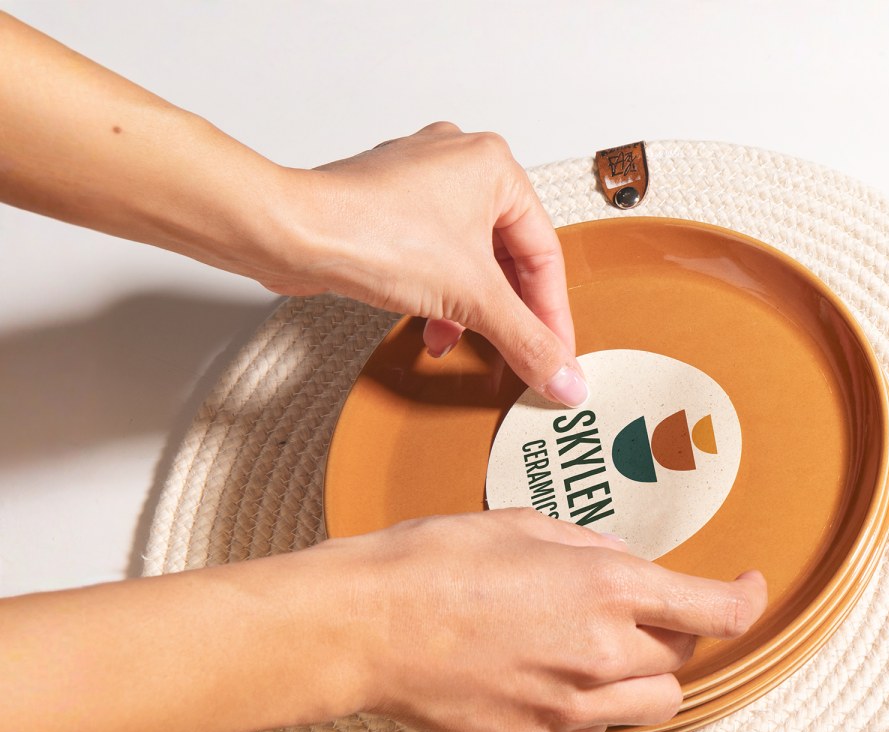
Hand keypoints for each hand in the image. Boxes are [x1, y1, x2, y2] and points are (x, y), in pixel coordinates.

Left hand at [262, 122, 588, 406]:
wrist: (293, 233)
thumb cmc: (370, 231)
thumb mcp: (470, 297)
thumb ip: (525, 340)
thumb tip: (564, 377)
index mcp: (494, 167)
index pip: (544, 254)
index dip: (552, 314)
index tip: (557, 355)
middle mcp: (459, 166)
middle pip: (506, 258)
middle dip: (507, 313)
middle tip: (519, 354)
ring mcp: (420, 185)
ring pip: (468, 261)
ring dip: (470, 310)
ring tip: (461, 342)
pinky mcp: (389, 209)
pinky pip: (433, 258)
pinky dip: (438, 296)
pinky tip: (431, 327)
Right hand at [312, 508, 766, 731]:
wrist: (368, 626)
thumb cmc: (432, 563)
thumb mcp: (521, 524)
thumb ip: (588, 547)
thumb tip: (619, 562)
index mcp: (603, 587)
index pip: (711, 609)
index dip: (742, 598)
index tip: (746, 589)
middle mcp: (600, 655)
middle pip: (681, 656)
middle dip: (670, 629)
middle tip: (632, 609)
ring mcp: (570, 709)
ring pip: (652, 704)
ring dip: (640, 673)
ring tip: (592, 648)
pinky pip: (592, 729)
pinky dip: (588, 704)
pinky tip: (545, 674)